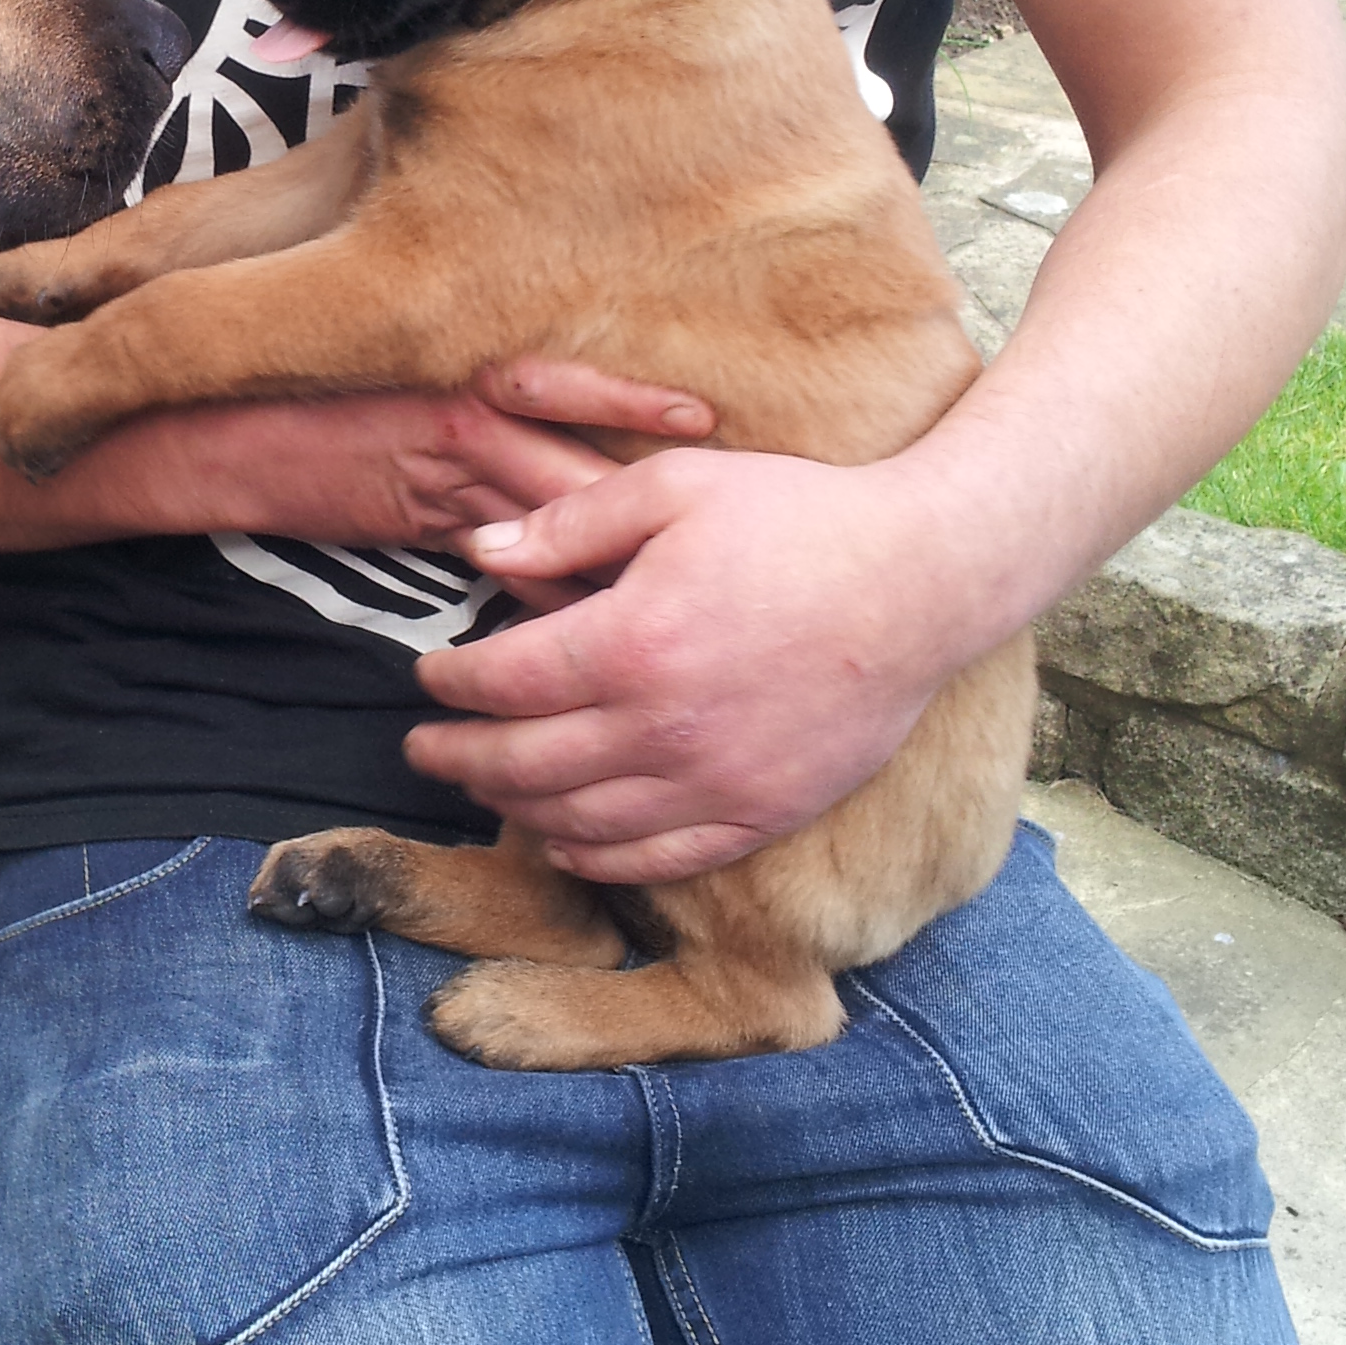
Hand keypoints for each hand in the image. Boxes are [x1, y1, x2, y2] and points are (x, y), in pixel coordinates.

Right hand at [158, 362, 714, 554]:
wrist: (224, 438)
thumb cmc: (320, 420)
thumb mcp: (411, 413)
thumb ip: (486, 447)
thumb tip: (565, 498)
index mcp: (477, 373)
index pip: (577, 387)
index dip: (642, 408)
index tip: (709, 425)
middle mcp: (473, 408)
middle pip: (583, 452)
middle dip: (651, 494)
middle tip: (725, 524)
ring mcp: (446, 459)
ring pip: (551, 505)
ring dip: (610, 547)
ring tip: (677, 581)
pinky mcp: (420, 506)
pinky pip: (499, 547)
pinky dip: (543, 579)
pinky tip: (584, 611)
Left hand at [408, 443, 979, 882]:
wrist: (923, 579)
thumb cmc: (798, 519)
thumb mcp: (675, 484)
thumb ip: (569, 521)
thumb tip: (480, 549)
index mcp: (631, 641)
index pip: (502, 682)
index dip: (449, 684)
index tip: (430, 678)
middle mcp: (663, 727)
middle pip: (523, 763)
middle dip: (457, 758)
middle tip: (422, 748)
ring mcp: (715, 781)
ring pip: (579, 821)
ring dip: (513, 809)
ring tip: (482, 789)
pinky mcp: (762, 812)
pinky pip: (659, 859)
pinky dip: (597, 858)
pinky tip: (564, 843)